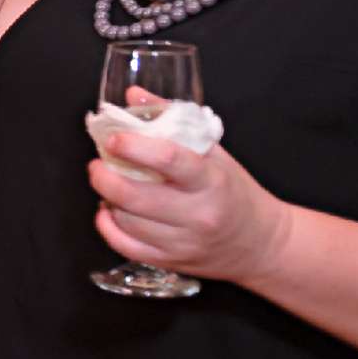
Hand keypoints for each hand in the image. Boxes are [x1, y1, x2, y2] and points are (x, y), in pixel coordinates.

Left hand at [87, 131, 292, 286]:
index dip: (133, 147)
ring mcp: (182, 242)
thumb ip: (173, 120)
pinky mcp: (169, 262)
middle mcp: (197, 214)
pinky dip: (107, 226)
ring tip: (107, 184)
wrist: (260, 243)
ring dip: (106, 199)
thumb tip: (134, 96)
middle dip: (104, 177)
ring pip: (127, 221)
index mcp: (211, 180)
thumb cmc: (234, 192)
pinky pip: (125, 246)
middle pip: (136, 196)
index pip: (168, 160)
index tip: (112, 139)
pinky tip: (108, 211)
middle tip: (97, 164)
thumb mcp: (215, 152)